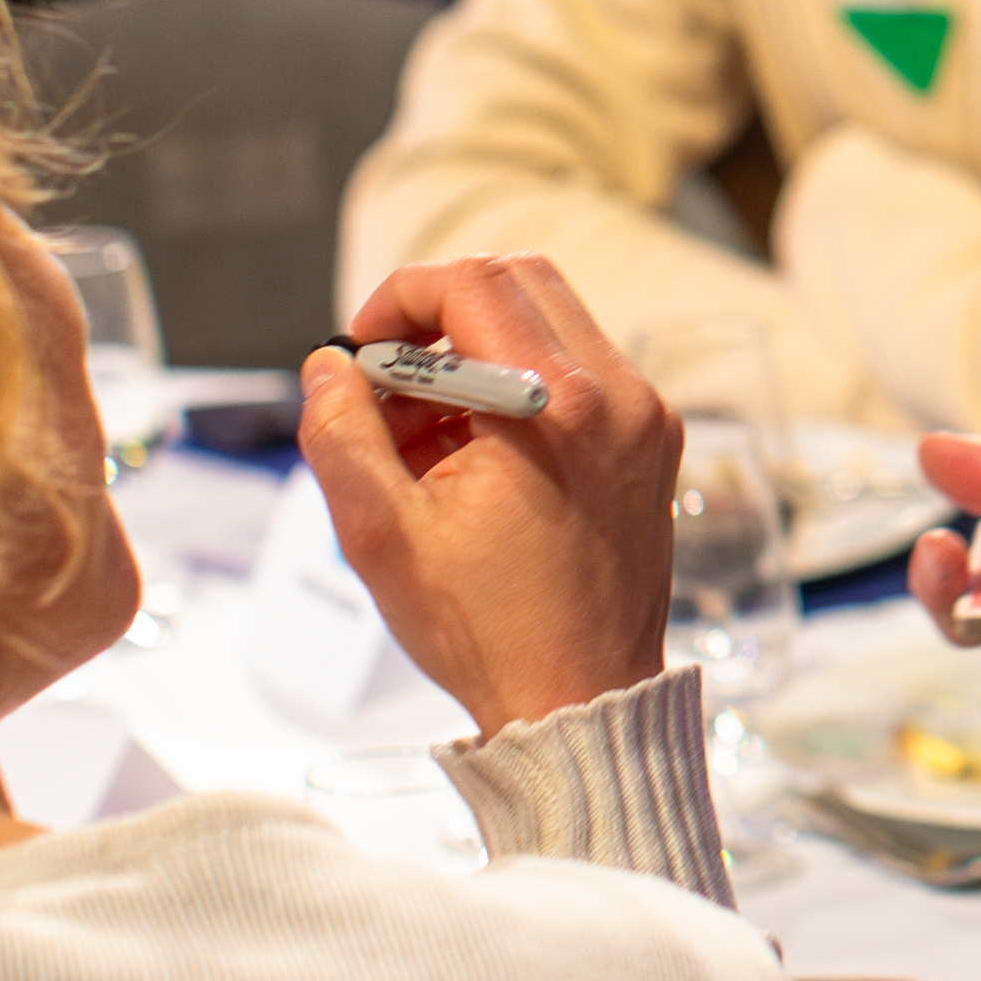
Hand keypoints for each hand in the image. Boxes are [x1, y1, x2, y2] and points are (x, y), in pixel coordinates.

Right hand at [301, 256, 688, 732]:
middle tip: (386, 378)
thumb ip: (341, 434)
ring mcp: (646, 418)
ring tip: (417, 438)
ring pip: (551, 324)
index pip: (474, 282)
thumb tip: (328, 367)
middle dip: (438, 315)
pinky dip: (516, 387)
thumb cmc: (489, 631)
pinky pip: (579, 374)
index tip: (361, 350)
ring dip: (474, 354)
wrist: (579, 699)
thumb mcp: (382, 533)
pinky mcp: (651, 444)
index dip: (400, 299)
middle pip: (520, 281)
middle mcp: (619, 395)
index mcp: (558, 406)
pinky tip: (466, 458)